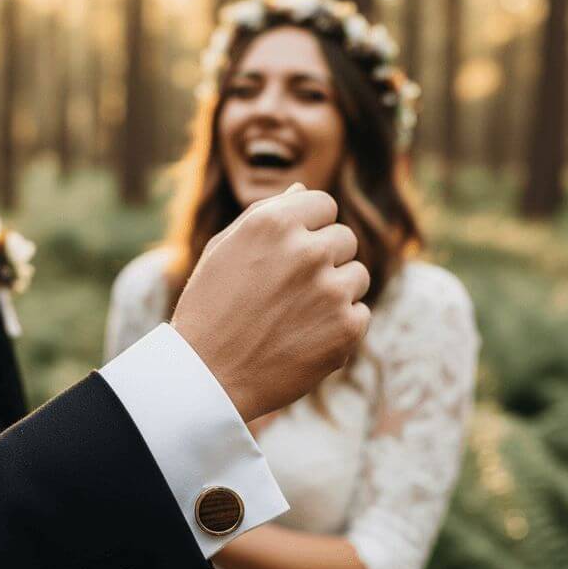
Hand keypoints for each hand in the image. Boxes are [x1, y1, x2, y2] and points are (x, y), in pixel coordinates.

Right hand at [172, 184, 369, 421]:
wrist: (208, 377)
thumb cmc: (209, 308)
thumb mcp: (224, 249)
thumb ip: (266, 215)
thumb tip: (302, 191)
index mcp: (274, 222)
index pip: (323, 204)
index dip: (309, 227)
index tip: (292, 251)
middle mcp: (306, 250)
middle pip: (344, 238)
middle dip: (325, 259)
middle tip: (290, 289)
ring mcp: (330, 290)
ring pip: (357, 275)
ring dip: (336, 291)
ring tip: (296, 315)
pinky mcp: (346, 328)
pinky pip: (359, 313)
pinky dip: (339, 326)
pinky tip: (304, 337)